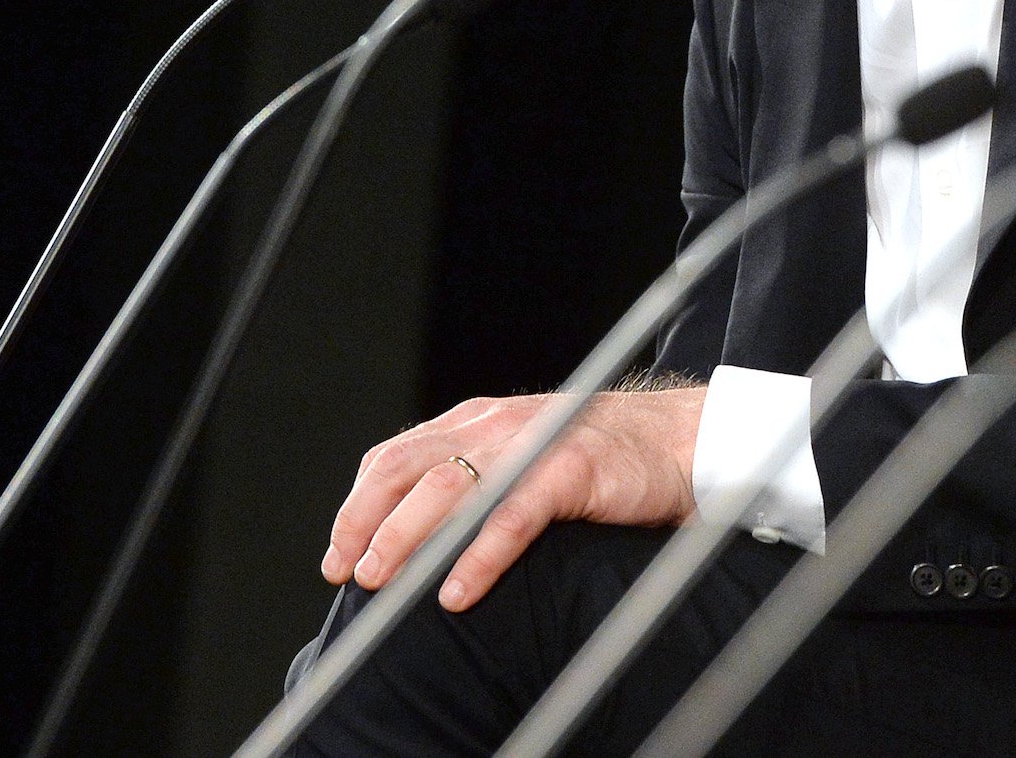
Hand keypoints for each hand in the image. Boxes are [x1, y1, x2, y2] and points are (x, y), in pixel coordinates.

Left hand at [321, 385, 704, 610]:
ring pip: (449, 490)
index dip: (358, 506)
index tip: (337, 554)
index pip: (395, 458)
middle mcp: (494, 428)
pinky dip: (479, 556)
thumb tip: (416, 540)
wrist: (679, 439)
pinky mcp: (570, 470)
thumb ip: (476, 481)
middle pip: (407, 470)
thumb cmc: (601, 460)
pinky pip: (512, 516)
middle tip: (348, 574)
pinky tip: (457, 593)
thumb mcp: (523, 458)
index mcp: (475, 423)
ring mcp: (531, 445)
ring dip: (407, 539)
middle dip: (366, 523)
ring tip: (383, 583)